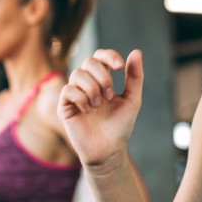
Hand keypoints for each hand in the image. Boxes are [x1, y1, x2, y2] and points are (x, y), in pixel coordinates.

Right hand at [58, 49, 143, 166]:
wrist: (109, 150)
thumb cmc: (120, 126)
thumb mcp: (132, 100)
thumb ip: (135, 77)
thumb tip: (136, 51)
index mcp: (103, 80)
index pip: (100, 56)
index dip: (109, 56)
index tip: (120, 67)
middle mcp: (87, 84)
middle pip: (89, 62)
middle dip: (102, 76)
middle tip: (109, 96)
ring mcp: (75, 94)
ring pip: (77, 74)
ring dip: (92, 88)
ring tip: (99, 105)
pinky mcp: (64, 107)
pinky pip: (68, 90)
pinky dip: (81, 98)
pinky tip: (88, 110)